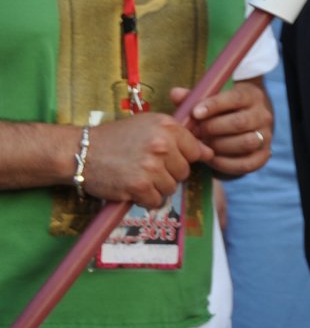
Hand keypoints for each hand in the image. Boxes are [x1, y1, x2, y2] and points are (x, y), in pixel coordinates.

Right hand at [81, 113, 210, 208]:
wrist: (81, 152)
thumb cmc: (116, 138)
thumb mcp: (149, 126)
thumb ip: (180, 137)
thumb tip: (210, 153)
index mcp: (167, 126)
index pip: (196, 151)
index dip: (182, 157)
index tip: (166, 158)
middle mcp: (162, 145)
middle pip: (184, 171)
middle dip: (169, 173)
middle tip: (146, 167)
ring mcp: (151, 167)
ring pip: (171, 188)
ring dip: (156, 187)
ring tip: (138, 176)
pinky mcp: (138, 186)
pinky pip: (156, 201)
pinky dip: (145, 199)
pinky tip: (132, 188)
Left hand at [174, 78, 271, 177]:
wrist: (246, 124)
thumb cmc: (222, 110)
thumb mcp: (212, 99)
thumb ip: (194, 98)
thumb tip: (175, 94)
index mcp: (251, 95)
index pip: (235, 98)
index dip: (214, 106)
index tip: (195, 113)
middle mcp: (263, 114)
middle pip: (240, 122)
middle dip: (212, 129)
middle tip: (194, 134)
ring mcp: (266, 135)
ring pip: (246, 142)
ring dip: (219, 146)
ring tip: (202, 146)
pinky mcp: (263, 155)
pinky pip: (247, 163)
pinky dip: (226, 164)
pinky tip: (211, 160)